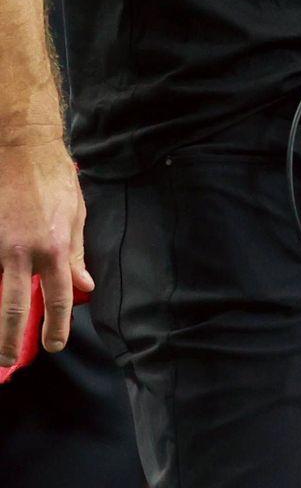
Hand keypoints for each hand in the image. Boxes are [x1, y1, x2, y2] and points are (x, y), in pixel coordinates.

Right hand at [0, 137, 91, 362]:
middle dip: (10, 340)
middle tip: (8, 359)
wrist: (22, 148)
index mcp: (55, 247)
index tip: (54, 344)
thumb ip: (77, 254)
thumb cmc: (53, 178)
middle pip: (14, 309)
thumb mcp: (76, 214)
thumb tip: (84, 286)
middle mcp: (24, 251)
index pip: (58, 298)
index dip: (57, 326)